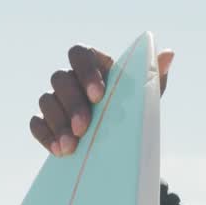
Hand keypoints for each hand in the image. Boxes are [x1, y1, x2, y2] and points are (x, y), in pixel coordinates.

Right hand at [30, 45, 173, 156]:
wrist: (122, 145)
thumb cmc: (135, 113)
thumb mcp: (147, 97)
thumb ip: (153, 76)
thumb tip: (168, 53)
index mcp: (95, 66)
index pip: (80, 54)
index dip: (85, 72)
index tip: (98, 95)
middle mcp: (71, 79)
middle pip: (60, 79)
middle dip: (72, 104)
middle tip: (84, 127)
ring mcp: (56, 100)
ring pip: (46, 100)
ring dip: (58, 123)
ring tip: (72, 146)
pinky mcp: (47, 122)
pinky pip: (36, 123)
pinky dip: (46, 135)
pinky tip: (59, 151)